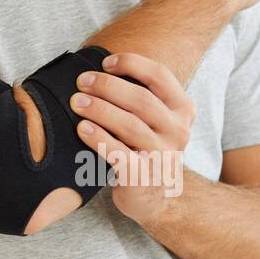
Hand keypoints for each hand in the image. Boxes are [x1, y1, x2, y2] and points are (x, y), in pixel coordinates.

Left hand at [68, 51, 194, 226]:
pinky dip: (98, 138)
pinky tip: (81, 128)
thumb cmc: (145, 147)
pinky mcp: (143, 176)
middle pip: (142, 100)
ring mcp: (163, 155)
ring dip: (100, 110)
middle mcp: (178, 131)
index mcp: (183, 109)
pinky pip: (119, 153)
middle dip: (108, 86)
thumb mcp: (154, 119)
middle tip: (82, 82)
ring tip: (76, 102)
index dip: (131, 63)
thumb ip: (139, 94)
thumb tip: (99, 67)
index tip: (104, 62)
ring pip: (130, 125)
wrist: (153, 196)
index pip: (160, 75)